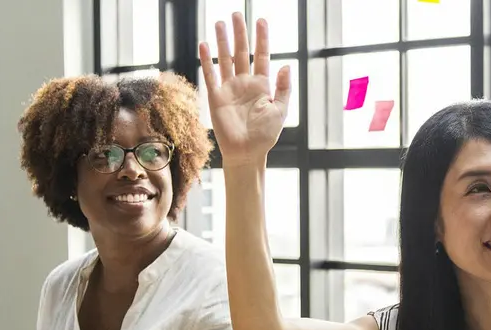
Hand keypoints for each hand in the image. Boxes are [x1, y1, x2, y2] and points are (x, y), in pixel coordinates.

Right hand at [199, 12, 290, 166]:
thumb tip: (286, 65)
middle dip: (240, 33)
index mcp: (262, 85)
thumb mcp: (280, 110)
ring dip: (222, 41)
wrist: (248, 153)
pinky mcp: (216, 98)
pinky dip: (207, 61)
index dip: (262, 39)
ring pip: (225, 60)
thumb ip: (283, 88)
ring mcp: (229, 89)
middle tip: (236, 14)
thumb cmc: (266, 135)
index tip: (261, 21)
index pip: (262, 56)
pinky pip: (211, 75)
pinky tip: (204, 45)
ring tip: (219, 23)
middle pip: (241, 52)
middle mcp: (244, 83)